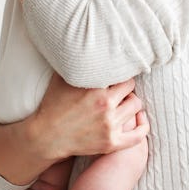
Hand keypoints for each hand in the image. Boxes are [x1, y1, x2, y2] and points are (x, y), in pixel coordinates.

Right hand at [30, 73, 148, 160]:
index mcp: (95, 89)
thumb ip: (74, 63)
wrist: (46, 137)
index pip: (122, 76)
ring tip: (123, 103)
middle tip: (119, 90)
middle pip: (131, 89)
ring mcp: (109, 126)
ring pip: (136, 107)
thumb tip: (80, 45)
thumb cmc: (52, 105)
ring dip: (131, 103)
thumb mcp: (61, 79)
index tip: (116, 77)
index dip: (119, 75)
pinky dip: (142, 126)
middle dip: (126, 88)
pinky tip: (140, 119)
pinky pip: (138, 135)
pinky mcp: (111, 143)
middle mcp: (105, 106)